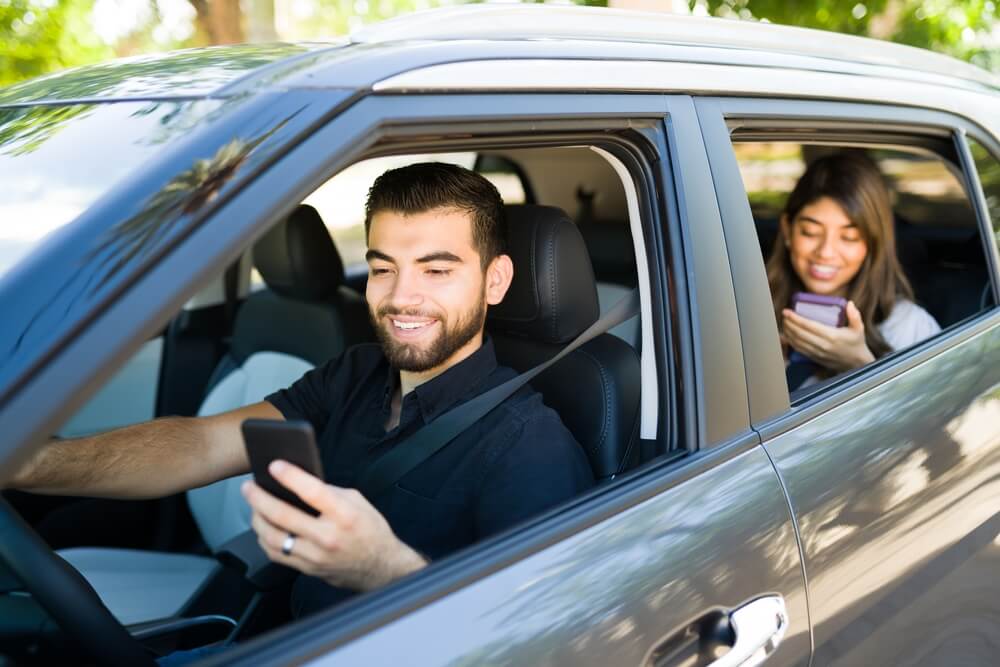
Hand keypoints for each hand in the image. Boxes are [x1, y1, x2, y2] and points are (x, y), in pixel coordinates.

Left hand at [242, 461, 426, 590]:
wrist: (380, 567)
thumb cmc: (370, 531)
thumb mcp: (358, 502)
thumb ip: (329, 493)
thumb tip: (300, 484)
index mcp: (344, 514)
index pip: (312, 491)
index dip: (290, 476)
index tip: (274, 465)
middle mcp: (328, 537)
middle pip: (283, 515)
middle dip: (260, 498)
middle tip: (249, 487)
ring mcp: (315, 556)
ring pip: (273, 538)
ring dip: (257, 519)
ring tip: (253, 507)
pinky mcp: (307, 569)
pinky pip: (277, 554)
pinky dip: (265, 539)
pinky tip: (263, 528)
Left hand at [781, 300, 874, 372]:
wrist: (856, 363)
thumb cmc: (856, 343)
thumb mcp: (858, 328)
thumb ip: (854, 315)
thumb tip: (849, 303)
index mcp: (832, 336)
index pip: (809, 325)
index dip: (796, 318)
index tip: (787, 311)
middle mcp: (823, 345)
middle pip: (799, 333)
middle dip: (789, 323)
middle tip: (784, 315)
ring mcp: (817, 352)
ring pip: (797, 342)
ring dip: (788, 332)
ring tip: (784, 323)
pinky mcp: (814, 357)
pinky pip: (799, 349)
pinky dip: (790, 342)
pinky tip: (787, 335)